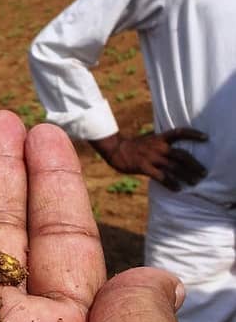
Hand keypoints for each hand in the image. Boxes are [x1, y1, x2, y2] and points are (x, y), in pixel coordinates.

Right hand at [91, 128, 207, 190]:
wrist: (115, 149)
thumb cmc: (132, 144)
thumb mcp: (147, 138)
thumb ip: (159, 138)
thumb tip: (169, 138)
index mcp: (159, 138)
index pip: (179, 133)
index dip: (193, 134)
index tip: (206, 137)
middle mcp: (158, 147)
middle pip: (181, 155)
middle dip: (194, 164)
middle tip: (203, 173)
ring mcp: (151, 157)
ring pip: (173, 167)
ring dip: (186, 176)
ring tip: (194, 182)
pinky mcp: (143, 167)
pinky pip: (161, 177)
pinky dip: (171, 183)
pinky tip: (177, 189)